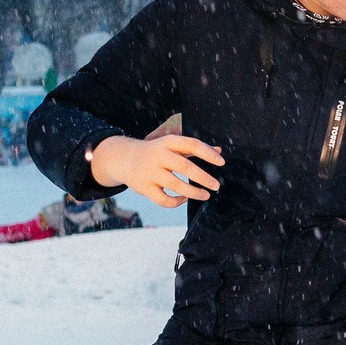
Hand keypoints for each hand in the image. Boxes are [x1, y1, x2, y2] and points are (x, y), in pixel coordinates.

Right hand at [89, 133, 223, 207]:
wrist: (124, 158)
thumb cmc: (156, 152)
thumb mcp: (173, 146)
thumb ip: (195, 148)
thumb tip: (220, 151)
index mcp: (168, 142)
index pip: (192, 144)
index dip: (208, 154)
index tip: (221, 162)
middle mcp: (158, 155)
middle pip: (185, 167)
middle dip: (203, 178)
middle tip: (216, 186)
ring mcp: (150, 172)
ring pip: (175, 185)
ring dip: (194, 192)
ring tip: (206, 195)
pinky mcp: (144, 187)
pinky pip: (163, 199)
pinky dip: (176, 202)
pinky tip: (184, 199)